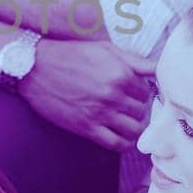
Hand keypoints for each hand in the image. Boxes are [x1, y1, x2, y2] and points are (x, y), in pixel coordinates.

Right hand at [21, 39, 155, 149]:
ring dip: (133, 127)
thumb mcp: (104, 49)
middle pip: (142, 111)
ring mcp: (100, 113)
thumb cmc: (70, 54)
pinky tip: (120, 136)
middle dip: (138, 109)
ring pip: (134, 129)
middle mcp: (113, 95)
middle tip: (127, 107)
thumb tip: (157, 69)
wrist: (35, 68)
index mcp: (120, 74)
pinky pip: (116, 144)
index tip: (132, 93)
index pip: (146, 92)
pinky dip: (123, 143)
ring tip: (125, 121)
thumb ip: (134, 60)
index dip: (141, 92)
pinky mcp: (86, 127)